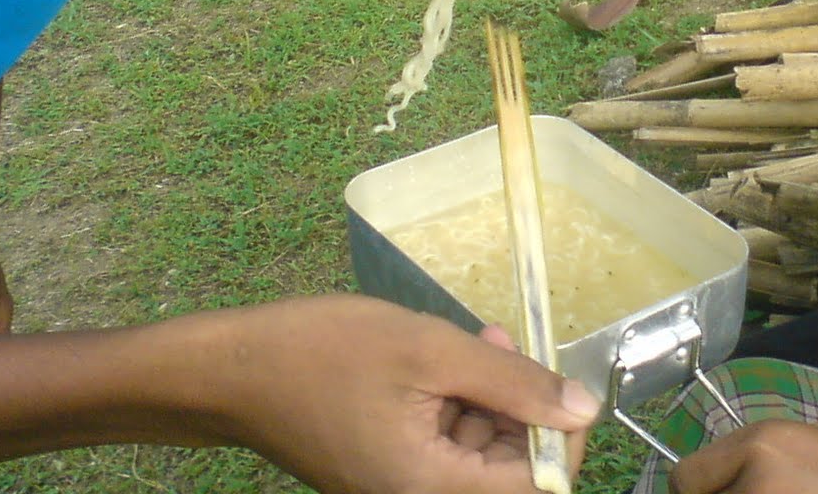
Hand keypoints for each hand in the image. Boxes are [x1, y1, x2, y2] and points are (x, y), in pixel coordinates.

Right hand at [193, 294, 599, 493]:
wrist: (232, 370)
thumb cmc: (324, 352)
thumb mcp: (429, 350)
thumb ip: (511, 381)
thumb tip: (584, 409)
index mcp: (430, 490)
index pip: (534, 488)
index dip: (561, 437)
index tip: (559, 381)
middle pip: (508, 472)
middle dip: (521, 407)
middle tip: (501, 341)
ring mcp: (399, 488)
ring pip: (477, 454)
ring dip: (490, 397)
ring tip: (473, 338)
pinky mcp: (386, 470)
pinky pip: (443, 446)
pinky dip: (457, 402)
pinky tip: (446, 357)